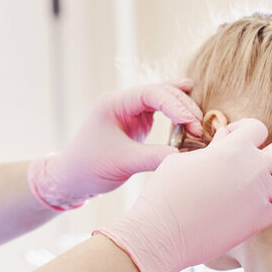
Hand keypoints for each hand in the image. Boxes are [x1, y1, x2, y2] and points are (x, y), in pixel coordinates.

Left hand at [28, 81, 203, 209]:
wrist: (71, 178)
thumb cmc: (90, 167)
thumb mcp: (124, 163)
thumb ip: (155, 157)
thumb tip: (187, 156)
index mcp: (114, 103)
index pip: (151, 94)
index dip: (175, 106)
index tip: (192, 124)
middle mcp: (121, 102)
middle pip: (160, 93)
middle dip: (183, 108)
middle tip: (200, 129)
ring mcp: (129, 110)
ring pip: (162, 100)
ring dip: (182, 110)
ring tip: (200, 125)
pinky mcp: (135, 122)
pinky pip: (160, 111)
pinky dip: (176, 115)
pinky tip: (192, 115)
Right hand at [96, 117, 271, 271]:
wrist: (162, 233)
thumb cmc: (165, 193)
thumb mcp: (183, 159)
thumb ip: (211, 149)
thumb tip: (225, 141)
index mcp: (231, 151)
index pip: (256, 127)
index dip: (247, 126)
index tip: (237, 132)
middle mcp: (253, 171)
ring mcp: (260, 197)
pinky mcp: (260, 220)